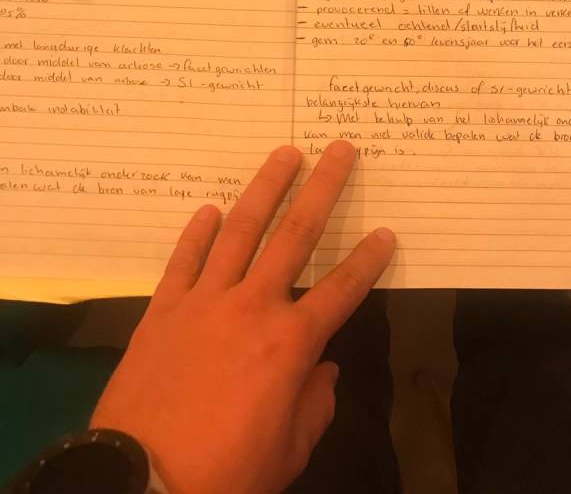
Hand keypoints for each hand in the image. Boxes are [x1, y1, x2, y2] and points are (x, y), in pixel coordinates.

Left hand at [92, 140, 395, 493]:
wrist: (145, 483)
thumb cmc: (227, 472)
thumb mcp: (289, 451)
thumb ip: (314, 405)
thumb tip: (321, 370)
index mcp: (290, 343)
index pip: (342, 290)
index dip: (369, 260)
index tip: (386, 231)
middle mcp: (252, 307)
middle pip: (295, 235)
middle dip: (323, 188)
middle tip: (339, 149)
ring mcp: (204, 302)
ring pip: (240, 231)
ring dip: (265, 188)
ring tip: (285, 154)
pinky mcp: (163, 310)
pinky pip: (184, 260)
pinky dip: (198, 233)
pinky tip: (210, 210)